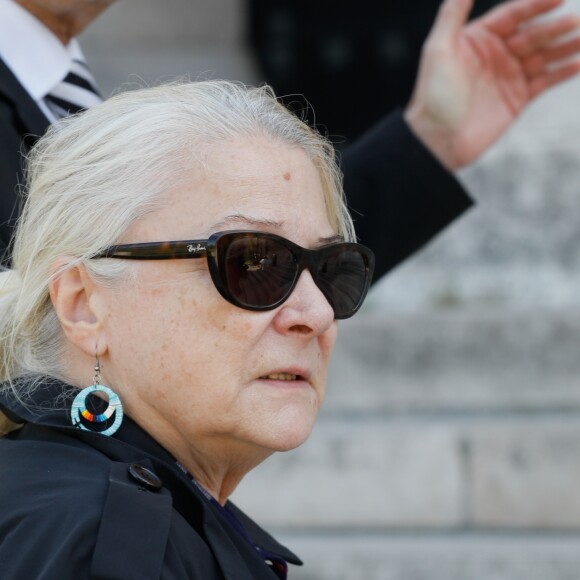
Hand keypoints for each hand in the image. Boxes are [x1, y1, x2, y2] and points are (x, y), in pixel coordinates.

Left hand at [404, 0, 579, 169]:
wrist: (436, 141)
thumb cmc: (433, 95)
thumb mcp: (438, 50)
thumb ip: (453, 14)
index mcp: (478, 39)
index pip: (513, 15)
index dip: (537, 5)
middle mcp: (496, 55)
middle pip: (533, 34)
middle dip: (555, 27)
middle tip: (575, 21)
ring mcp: (508, 77)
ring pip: (544, 56)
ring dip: (566, 46)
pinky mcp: (517, 100)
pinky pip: (546, 81)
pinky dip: (563, 72)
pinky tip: (579, 64)